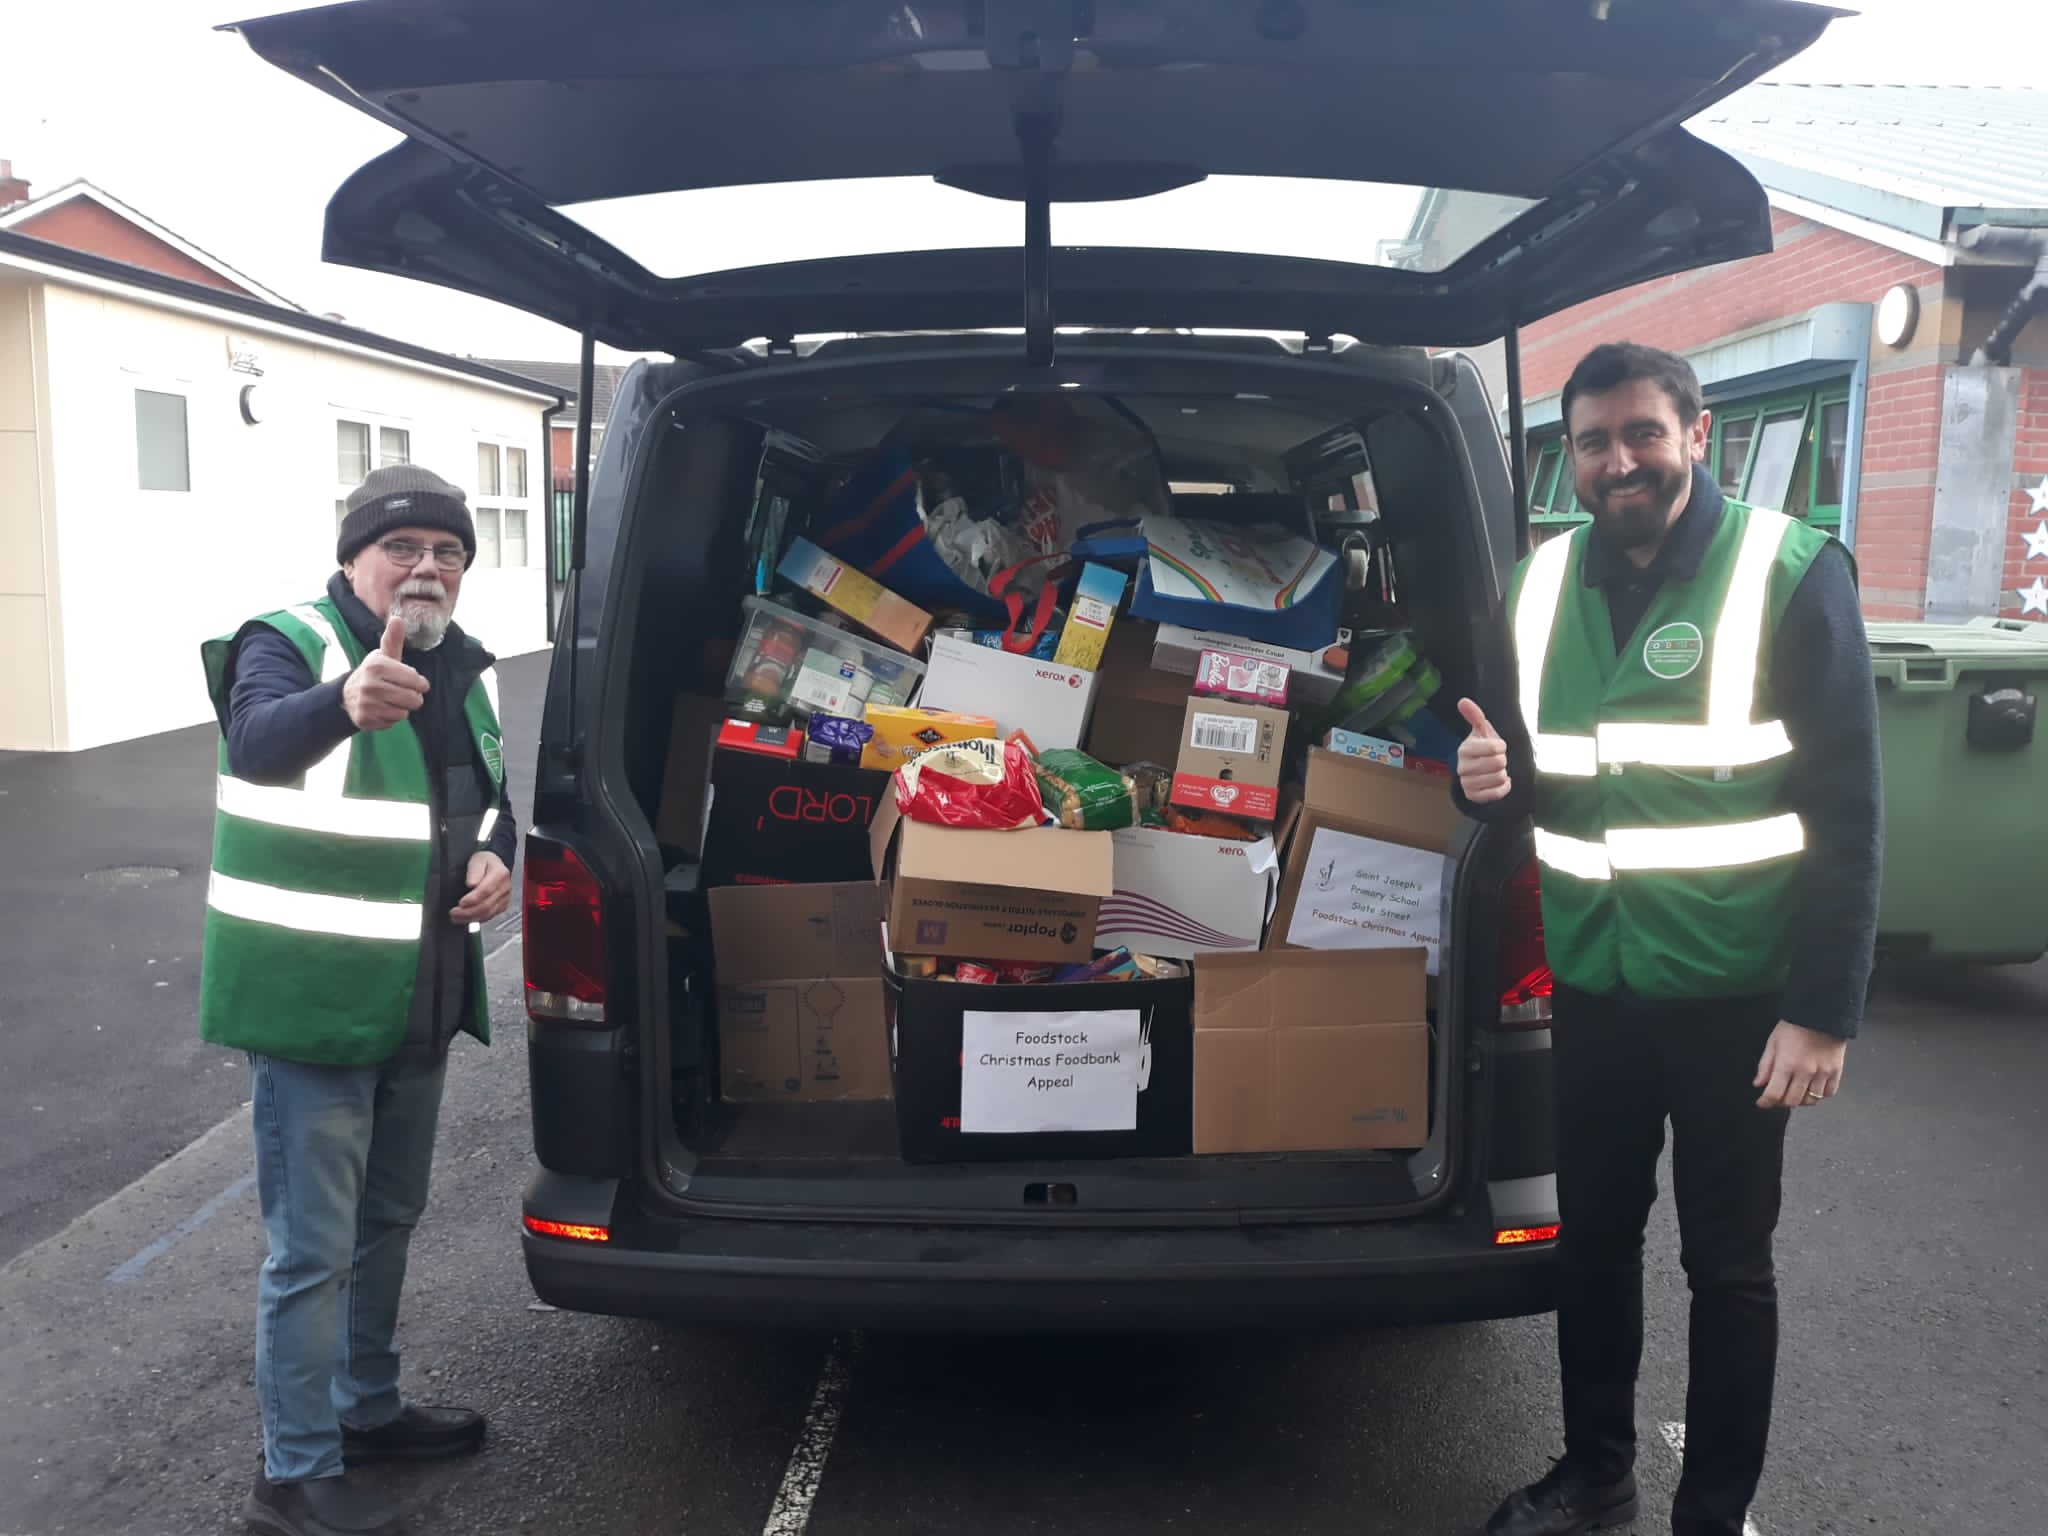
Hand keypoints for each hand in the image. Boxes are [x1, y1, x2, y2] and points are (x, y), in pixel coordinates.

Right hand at [342, 616, 428, 730]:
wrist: (347, 695)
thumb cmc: (375, 673)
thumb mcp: (384, 656)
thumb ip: (393, 639)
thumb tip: (398, 618)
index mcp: (377, 666)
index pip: (414, 679)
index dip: (420, 683)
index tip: (418, 683)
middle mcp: (369, 684)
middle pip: (412, 698)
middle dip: (414, 698)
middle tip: (406, 694)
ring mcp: (365, 703)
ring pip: (403, 713)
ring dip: (403, 708)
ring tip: (393, 701)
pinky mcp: (364, 719)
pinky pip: (392, 723)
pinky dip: (391, 718)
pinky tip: (383, 710)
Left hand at [450, 851, 510, 926]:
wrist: (494, 864)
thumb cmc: (485, 862)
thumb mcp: (477, 860)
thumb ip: (474, 871)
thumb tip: (471, 884)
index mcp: (500, 874)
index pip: (486, 891)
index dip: (472, 899)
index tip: (460, 903)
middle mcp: (504, 888)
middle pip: (487, 905)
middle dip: (468, 912)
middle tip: (454, 913)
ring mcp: (504, 898)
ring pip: (488, 914)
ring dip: (470, 918)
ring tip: (456, 917)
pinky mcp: (502, 906)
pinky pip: (489, 916)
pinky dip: (476, 919)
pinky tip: (465, 918)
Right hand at [1456, 697, 1512, 803]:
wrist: (1480, 772)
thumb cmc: (1483, 749)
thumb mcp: (1482, 732)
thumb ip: (1475, 716)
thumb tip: (1463, 700)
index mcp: (1464, 749)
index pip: (1493, 747)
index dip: (1500, 746)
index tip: (1497, 746)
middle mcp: (1462, 767)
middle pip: (1498, 763)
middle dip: (1502, 761)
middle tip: (1496, 760)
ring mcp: (1466, 783)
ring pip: (1498, 778)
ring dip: (1502, 774)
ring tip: (1495, 771)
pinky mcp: (1473, 796)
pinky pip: (1497, 793)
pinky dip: (1503, 787)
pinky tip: (1499, 782)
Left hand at [1754, 1020, 1847, 1109]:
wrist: (1822, 1014)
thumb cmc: (1795, 1026)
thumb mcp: (1773, 1043)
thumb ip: (1765, 1065)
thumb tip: (1758, 1084)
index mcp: (1787, 1064)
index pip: (1774, 1094)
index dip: (1765, 1102)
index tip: (1762, 1103)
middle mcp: (1805, 1071)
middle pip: (1792, 1101)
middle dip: (1781, 1102)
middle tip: (1777, 1097)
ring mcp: (1823, 1073)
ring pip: (1811, 1100)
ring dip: (1800, 1100)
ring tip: (1794, 1092)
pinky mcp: (1836, 1071)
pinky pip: (1828, 1093)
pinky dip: (1819, 1095)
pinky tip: (1811, 1088)